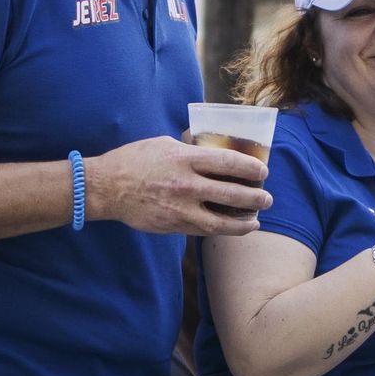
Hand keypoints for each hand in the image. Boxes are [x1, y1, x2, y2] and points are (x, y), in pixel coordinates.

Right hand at [87, 136, 269, 236]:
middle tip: (267, 198)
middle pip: (231, 194)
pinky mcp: (173, 225)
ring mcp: (180, 208)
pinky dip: (223, 231)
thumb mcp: (164, 144)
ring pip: (221, 221)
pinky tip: (235, 228)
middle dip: (256, 198)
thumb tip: (214, 152)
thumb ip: (191, 150)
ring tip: (257, 219)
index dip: (251, 169)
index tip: (263, 172)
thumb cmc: (135, 161)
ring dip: (244, 222)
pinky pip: (204, 230)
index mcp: (185, 159)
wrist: (107, 187)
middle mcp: (185, 184)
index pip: (229, 163)